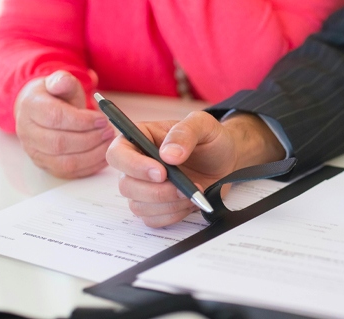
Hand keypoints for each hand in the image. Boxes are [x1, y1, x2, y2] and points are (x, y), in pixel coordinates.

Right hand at [14, 70, 112, 178]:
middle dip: (90, 139)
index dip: (82, 121)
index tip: (102, 119)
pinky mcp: (46, 165)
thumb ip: (62, 80)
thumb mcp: (59, 82)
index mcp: (30, 108)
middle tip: (109, 131)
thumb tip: (63, 82)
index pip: (55, 118)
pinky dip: (90, 167)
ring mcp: (35, 152)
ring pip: (65, 162)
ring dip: (92, 154)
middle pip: (59, 143)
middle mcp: (27, 132)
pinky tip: (103, 155)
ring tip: (108, 142)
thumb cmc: (55, 96)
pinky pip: (69, 172)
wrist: (40, 109)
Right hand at [106, 112, 283, 226]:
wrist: (226, 160)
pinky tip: (189, 202)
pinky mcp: (156, 206)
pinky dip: (173, 214)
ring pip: (139, 206)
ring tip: (193, 192)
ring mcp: (144, 188)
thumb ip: (185, 133)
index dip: (133, 166)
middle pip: (126, 185)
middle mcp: (137, 164)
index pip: (117, 154)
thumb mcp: (203, 124)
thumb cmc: (211, 139)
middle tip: (184, 187)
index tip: (161, 172)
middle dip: (157, 191)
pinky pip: (153, 220)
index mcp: (139, 138)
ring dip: (168, 203)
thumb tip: (168, 154)